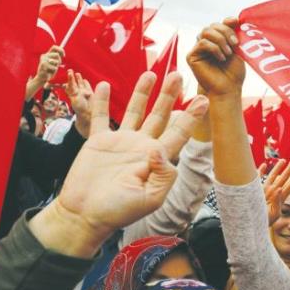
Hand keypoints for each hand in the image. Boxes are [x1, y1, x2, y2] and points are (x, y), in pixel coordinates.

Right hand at [28, 73, 207, 257]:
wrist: (86, 215)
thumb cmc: (119, 212)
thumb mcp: (150, 199)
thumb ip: (162, 175)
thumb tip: (159, 149)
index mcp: (157, 159)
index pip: (179, 133)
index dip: (191, 117)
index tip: (203, 99)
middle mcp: (142, 147)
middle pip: (160, 115)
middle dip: (169, 96)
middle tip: (179, 75)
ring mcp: (121, 142)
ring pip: (135, 111)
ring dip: (142, 92)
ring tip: (151, 73)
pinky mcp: (98, 142)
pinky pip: (101, 117)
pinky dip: (102, 101)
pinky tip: (105, 85)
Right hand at [36, 45, 63, 81]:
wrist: (42, 78)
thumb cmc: (49, 70)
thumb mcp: (55, 63)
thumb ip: (57, 58)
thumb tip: (63, 53)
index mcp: (47, 54)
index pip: (54, 47)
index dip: (61, 50)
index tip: (64, 56)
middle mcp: (44, 55)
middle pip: (57, 55)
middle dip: (59, 61)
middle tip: (56, 66)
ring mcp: (43, 60)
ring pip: (56, 61)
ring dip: (56, 66)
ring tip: (51, 69)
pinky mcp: (43, 65)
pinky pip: (54, 67)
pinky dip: (54, 71)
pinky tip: (49, 72)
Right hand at [187, 18, 244, 100]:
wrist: (227, 89)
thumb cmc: (234, 73)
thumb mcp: (238, 51)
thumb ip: (234, 34)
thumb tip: (234, 18)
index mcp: (218, 40)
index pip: (221, 23)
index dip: (228, 21)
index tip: (237, 22)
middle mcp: (207, 42)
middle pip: (213, 25)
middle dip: (226, 32)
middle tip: (235, 44)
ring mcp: (198, 48)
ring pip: (206, 31)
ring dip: (220, 39)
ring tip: (228, 53)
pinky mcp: (192, 56)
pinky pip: (202, 43)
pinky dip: (214, 48)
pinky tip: (221, 58)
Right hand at [259, 159, 289, 225]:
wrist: (250, 225)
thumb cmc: (263, 222)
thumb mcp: (274, 214)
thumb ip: (277, 201)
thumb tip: (279, 188)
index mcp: (280, 199)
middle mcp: (273, 193)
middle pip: (283, 178)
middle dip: (289, 169)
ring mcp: (264, 191)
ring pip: (272, 176)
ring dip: (277, 168)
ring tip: (283, 160)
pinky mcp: (254, 190)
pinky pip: (258, 178)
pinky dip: (260, 171)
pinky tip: (263, 165)